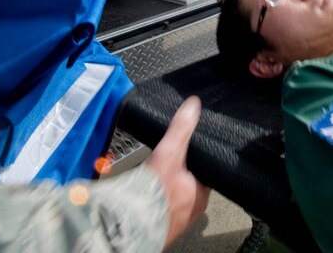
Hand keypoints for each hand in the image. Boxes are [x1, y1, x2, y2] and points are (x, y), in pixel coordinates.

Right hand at [144, 96, 210, 249]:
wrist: (128, 225)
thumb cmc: (153, 195)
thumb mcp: (170, 153)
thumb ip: (180, 129)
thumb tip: (193, 106)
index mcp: (201, 196)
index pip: (204, 173)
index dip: (194, 161)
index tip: (186, 154)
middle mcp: (192, 211)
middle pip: (187, 184)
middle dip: (176, 175)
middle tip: (165, 166)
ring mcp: (176, 220)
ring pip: (172, 197)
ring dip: (163, 189)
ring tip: (153, 178)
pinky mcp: (159, 227)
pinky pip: (159, 209)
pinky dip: (153, 200)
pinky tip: (144, 194)